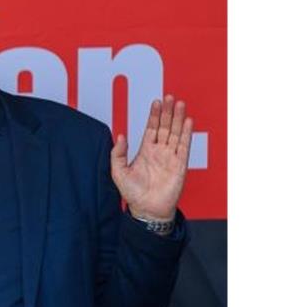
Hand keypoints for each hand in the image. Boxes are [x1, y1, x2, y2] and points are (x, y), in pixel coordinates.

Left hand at [111, 95, 192, 220]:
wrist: (147, 209)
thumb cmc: (132, 193)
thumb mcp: (118, 172)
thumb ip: (118, 154)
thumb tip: (120, 135)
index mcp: (145, 151)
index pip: (151, 128)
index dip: (154, 115)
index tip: (156, 102)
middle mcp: (159, 151)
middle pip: (165, 126)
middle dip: (167, 112)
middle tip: (169, 97)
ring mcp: (170, 157)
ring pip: (175, 133)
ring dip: (177, 118)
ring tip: (179, 104)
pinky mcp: (180, 165)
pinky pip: (184, 146)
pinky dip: (186, 133)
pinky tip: (187, 121)